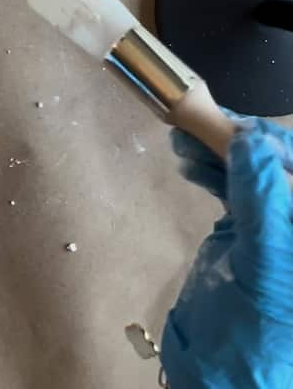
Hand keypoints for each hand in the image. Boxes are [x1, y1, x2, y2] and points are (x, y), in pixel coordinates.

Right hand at [161, 118, 292, 388]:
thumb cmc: (258, 347)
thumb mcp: (267, 274)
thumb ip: (265, 207)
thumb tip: (250, 143)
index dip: (271, 143)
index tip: (228, 124)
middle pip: (280, 167)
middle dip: (243, 140)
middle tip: (200, 120)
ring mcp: (278, 233)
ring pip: (255, 174)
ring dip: (222, 149)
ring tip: (186, 134)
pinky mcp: (252, 239)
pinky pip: (236, 191)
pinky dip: (213, 171)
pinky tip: (190, 159)